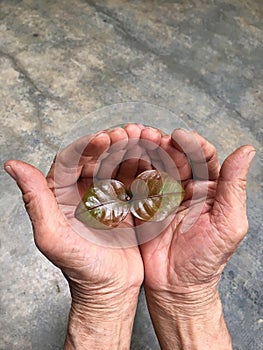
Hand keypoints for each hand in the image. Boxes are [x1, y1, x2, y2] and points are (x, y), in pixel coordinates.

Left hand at [4, 124, 145, 349]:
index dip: (86, 147)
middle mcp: (80, 191)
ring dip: (127, 151)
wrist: (110, 288)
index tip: (104, 139)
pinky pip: (131, 180)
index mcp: (58, 195)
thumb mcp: (52, 236)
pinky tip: (150, 159)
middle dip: (110, 144)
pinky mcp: (123, 203)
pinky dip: (140, 167)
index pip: (69, 160)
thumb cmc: (80, 268)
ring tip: (141, 140)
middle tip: (127, 134)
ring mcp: (104, 196)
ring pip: (114, 165)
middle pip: (94, 158)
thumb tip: (12, 165)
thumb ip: (35, 199)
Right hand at [138, 128, 255, 348]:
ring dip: (145, 152)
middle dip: (164, 144)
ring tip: (135, 140)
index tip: (179, 136)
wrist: (177, 286)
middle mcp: (185, 188)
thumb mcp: (228, 222)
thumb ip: (234, 186)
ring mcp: (162, 196)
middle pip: (175, 157)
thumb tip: (247, 149)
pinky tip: (123, 158)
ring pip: (155, 166)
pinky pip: (137, 184)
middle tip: (151, 136)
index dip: (192, 144)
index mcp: (209, 188)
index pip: (203, 157)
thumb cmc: (207, 259)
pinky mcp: (143, 206)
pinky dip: (130, 169)